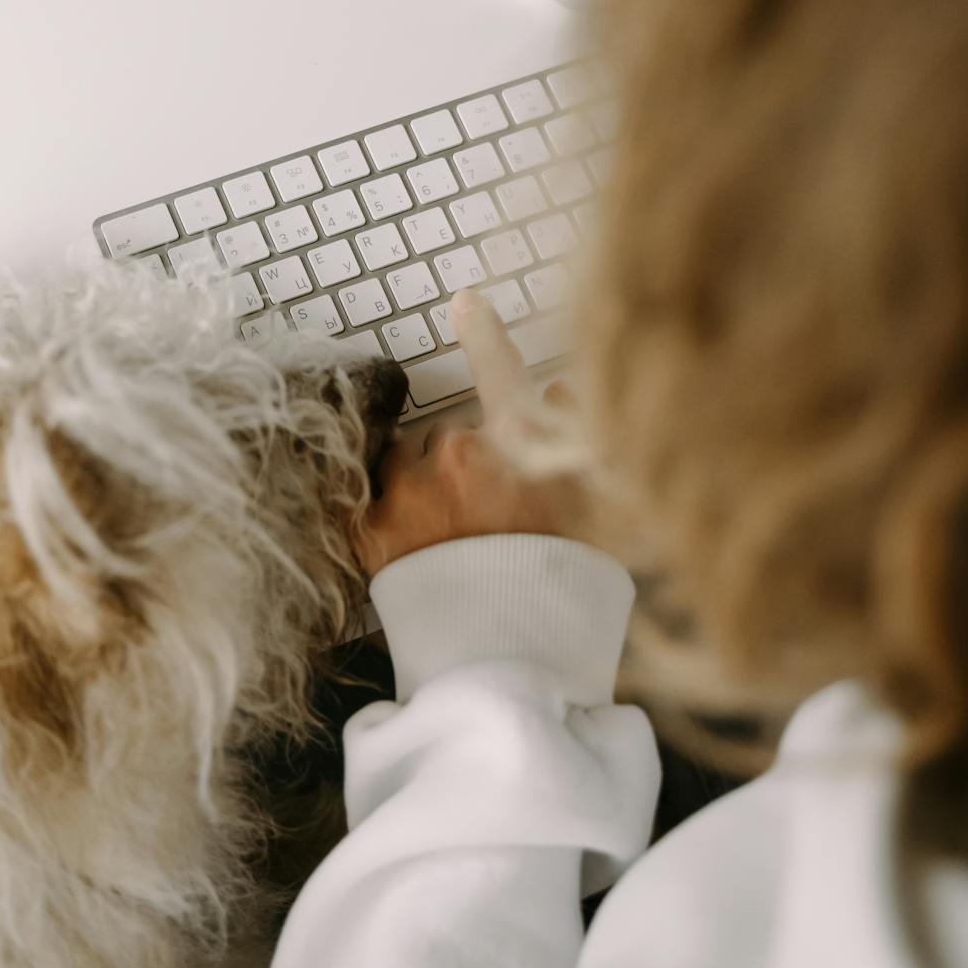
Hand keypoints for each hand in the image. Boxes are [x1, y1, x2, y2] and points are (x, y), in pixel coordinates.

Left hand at [356, 290, 585, 575]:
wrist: (510, 665)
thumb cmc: (563, 592)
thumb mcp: (597, 507)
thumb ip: (578, 440)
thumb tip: (558, 393)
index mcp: (518, 447)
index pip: (500, 371)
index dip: (485, 334)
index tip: (465, 302)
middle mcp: (457, 459)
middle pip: (453, 434)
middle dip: (467, 460)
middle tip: (488, 516)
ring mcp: (407, 497)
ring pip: (409, 465)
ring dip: (425, 487)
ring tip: (453, 542)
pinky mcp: (370, 534)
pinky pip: (376, 498)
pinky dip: (392, 515)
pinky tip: (421, 551)